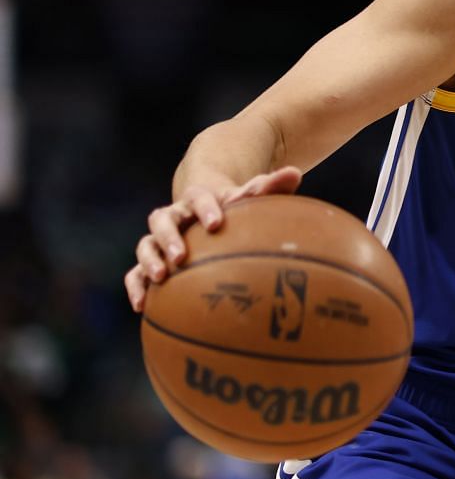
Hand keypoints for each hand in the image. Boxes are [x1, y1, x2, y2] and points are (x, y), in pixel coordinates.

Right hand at [125, 166, 301, 311]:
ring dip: (149, 259)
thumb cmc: (234, 206)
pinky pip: (135, 271)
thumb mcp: (249, 195)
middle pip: (162, 220)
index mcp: (198, 198)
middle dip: (169, 237)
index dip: (206, 209)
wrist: (206, 207)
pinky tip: (141, 307)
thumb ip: (269, 187)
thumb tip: (295, 172)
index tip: (217, 223)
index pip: (199, 198)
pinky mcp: (152, 258)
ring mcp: (159, 237)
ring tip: (160, 278)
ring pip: (145, 244)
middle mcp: (174, 216)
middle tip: (181, 255)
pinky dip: (136, 286)